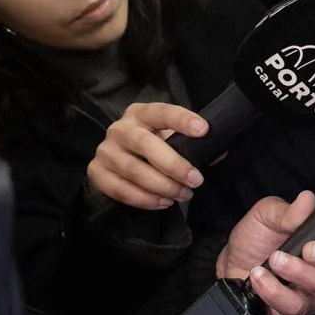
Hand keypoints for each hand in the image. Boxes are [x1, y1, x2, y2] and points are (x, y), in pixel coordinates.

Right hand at [87, 102, 208, 209]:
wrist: (116, 162)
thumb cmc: (151, 148)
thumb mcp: (170, 139)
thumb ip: (192, 145)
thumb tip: (219, 153)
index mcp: (140, 113)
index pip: (161, 112)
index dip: (181, 119)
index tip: (203, 130)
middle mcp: (119, 129)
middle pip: (146, 145)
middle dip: (174, 165)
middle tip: (196, 180)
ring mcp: (105, 150)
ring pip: (134, 171)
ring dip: (163, 186)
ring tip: (183, 195)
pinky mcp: (96, 172)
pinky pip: (121, 190)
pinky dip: (145, 200)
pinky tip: (164, 202)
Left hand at [217, 191, 314, 314]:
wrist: (230, 266)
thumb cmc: (256, 238)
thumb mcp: (266, 216)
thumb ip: (287, 211)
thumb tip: (307, 200)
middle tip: (309, 248)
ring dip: (302, 273)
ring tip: (275, 260)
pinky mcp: (296, 312)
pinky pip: (297, 306)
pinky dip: (277, 291)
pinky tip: (260, 277)